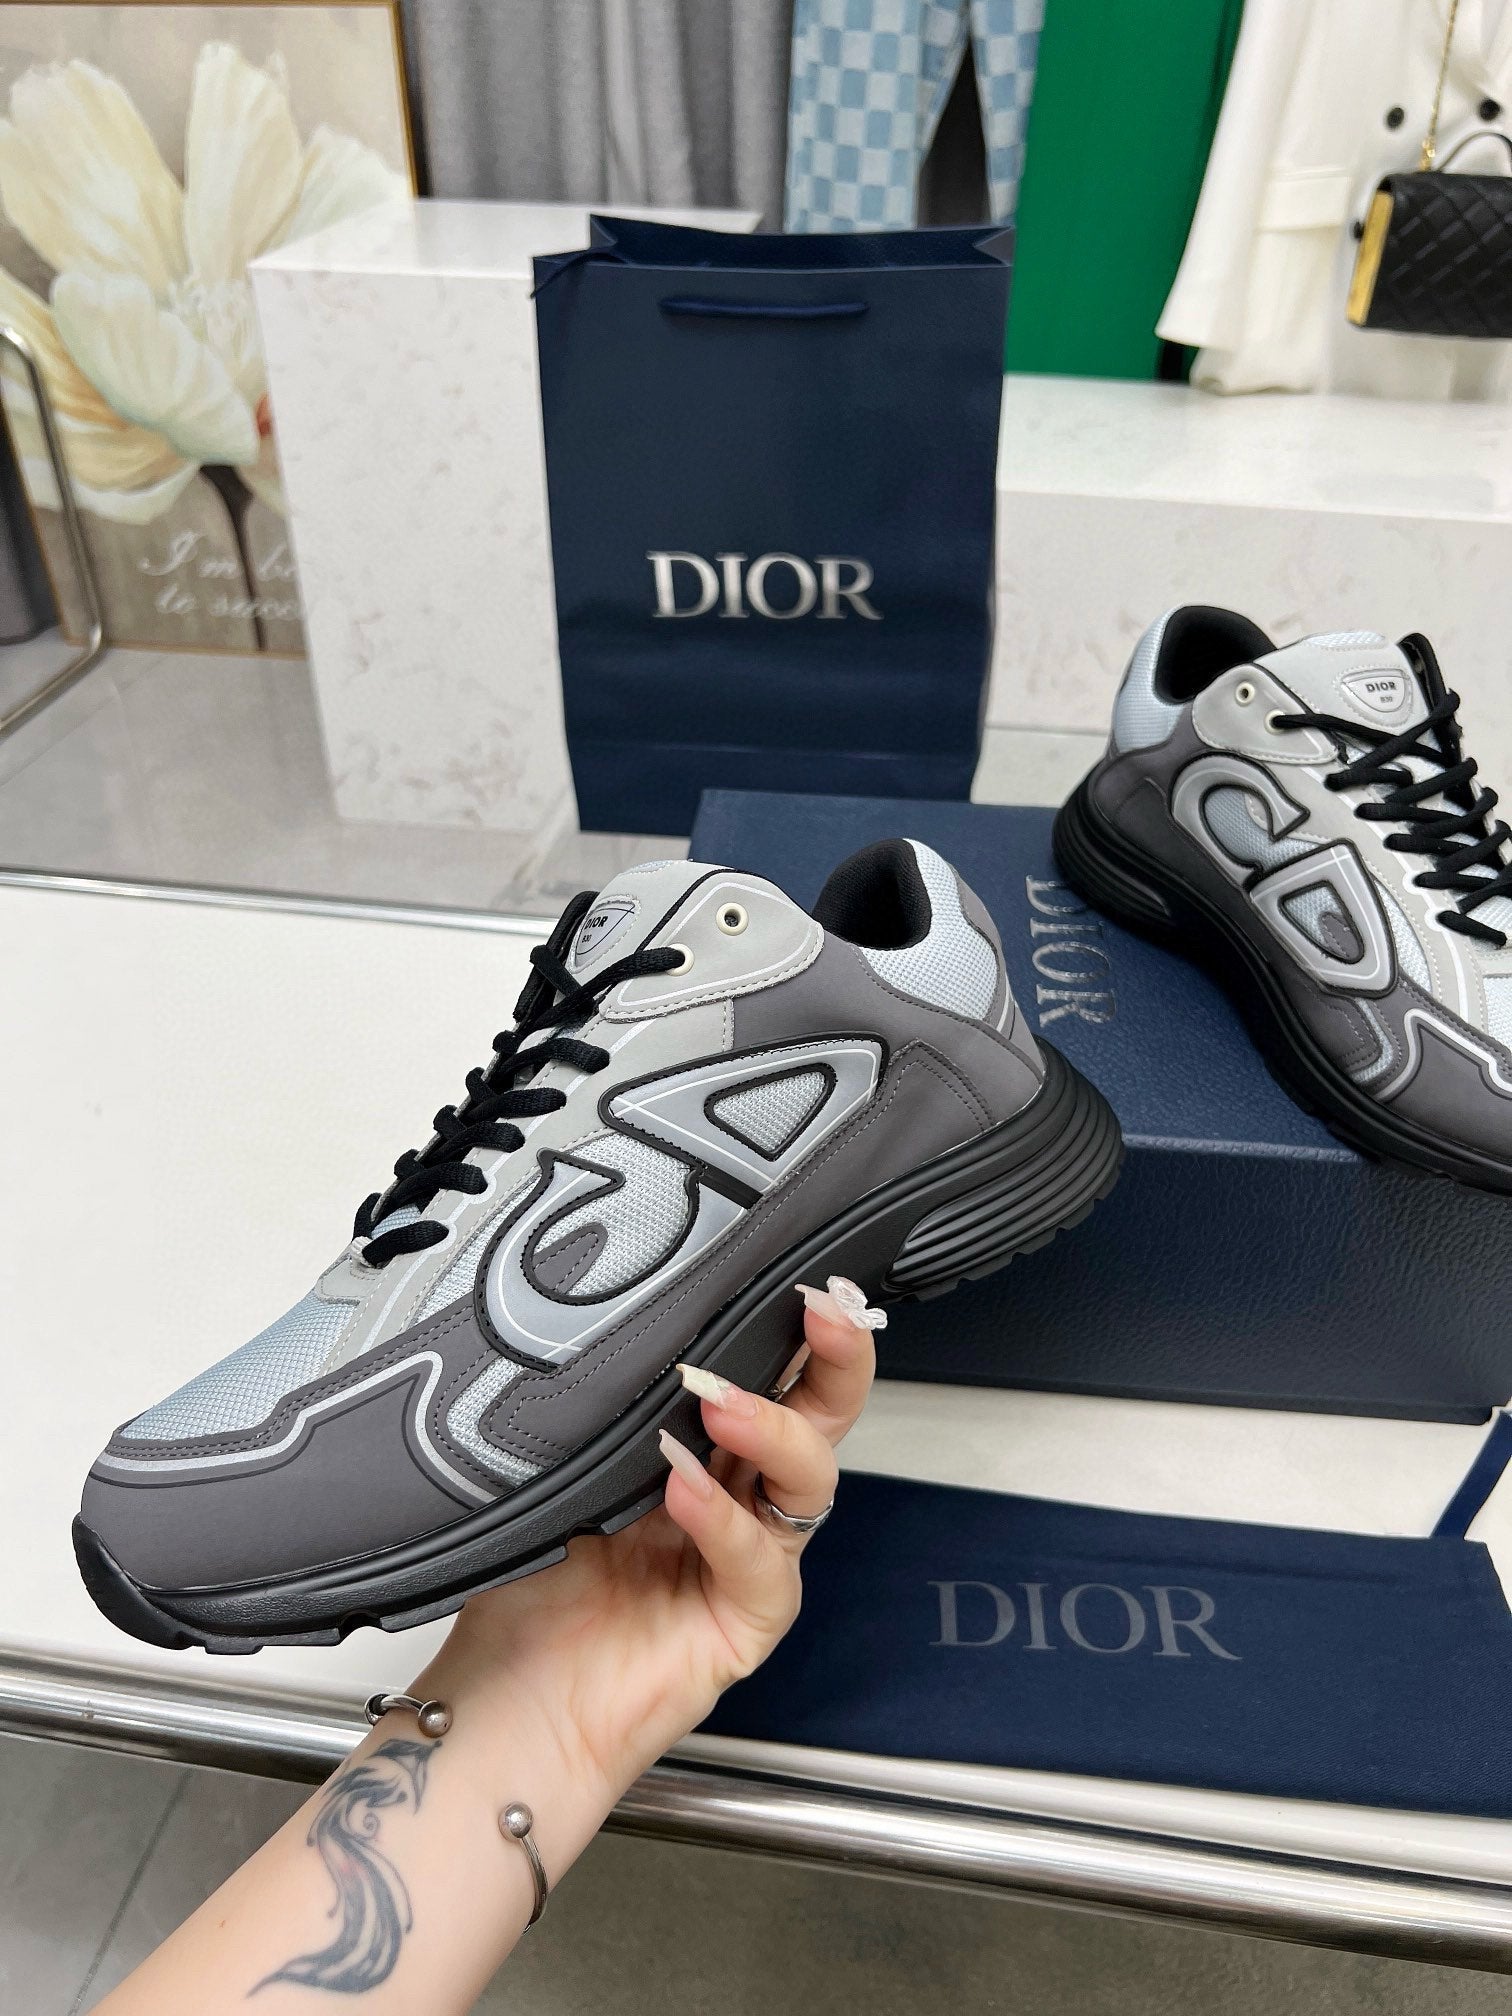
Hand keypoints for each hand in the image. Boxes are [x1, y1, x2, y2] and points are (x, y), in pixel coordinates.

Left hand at [426, 1279, 878, 1801]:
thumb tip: (624, 1326)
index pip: (771, 1378)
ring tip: (720, 1400)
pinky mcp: (745, 1625)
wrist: (507, 1705)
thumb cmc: (528, 1593)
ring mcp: (748, 1563)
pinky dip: (724, 1522)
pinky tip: (687, 1487)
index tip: (800, 1279)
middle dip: (835, 1360)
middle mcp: (738, 1500)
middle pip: (819, 1418)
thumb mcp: (561, 1474)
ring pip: (807, 1482)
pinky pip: (759, 1566)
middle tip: (821, 1312)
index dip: (796, 1330)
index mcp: (702, 1452)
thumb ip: (605, 1412)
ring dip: (772, 1429)